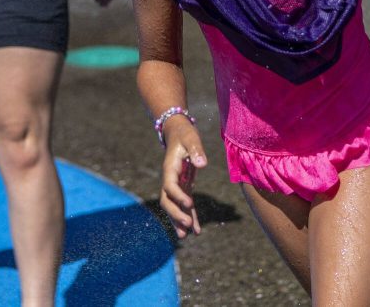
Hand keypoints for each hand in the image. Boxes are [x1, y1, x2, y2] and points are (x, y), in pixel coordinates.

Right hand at [159, 118, 207, 238]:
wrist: (178, 132)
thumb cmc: (185, 134)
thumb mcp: (191, 138)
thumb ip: (196, 150)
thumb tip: (202, 164)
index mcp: (170, 169)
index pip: (170, 186)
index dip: (178, 196)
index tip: (189, 204)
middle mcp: (170, 180)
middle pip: (167, 201)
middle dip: (176, 215)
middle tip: (186, 227)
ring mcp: (175, 185)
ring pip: (174, 207)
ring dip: (178, 221)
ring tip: (185, 237)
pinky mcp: (183, 188)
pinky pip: (185, 206)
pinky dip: (190, 217)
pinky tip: (196, 231)